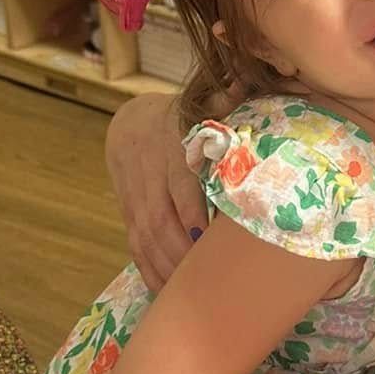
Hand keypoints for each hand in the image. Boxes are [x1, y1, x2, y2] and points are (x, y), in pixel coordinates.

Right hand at [107, 94, 205, 293]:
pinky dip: (150, 273)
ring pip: (147, 240)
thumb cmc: (182, 118)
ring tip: (191, 293)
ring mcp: (135, 200)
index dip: (191, 211)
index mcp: (170, 149)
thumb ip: (224, 100)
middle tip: (207, 279)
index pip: (179, 185)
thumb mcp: (199, 104)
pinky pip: (136, 250)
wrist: (132, 125)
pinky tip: (168, 293)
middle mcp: (150, 177)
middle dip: (182, 252)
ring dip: (167, 268)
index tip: (208, 236)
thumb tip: (245, 80)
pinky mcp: (129, 217)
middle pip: (162, 221)